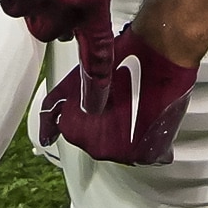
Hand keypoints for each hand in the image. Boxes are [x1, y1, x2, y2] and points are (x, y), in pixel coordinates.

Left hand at [38, 23, 195, 165]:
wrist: (162, 53)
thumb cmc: (124, 59)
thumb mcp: (76, 82)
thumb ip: (53, 109)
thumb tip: (45, 135)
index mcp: (80, 133)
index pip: (75, 130)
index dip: (87, 111)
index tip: (100, 99)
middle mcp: (104, 149)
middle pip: (100, 140)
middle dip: (107, 122)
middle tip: (119, 98)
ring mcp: (131, 153)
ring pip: (123, 146)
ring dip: (127, 131)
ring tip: (136, 104)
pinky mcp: (155, 151)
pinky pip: (146, 152)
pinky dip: (147, 139)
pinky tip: (149, 117)